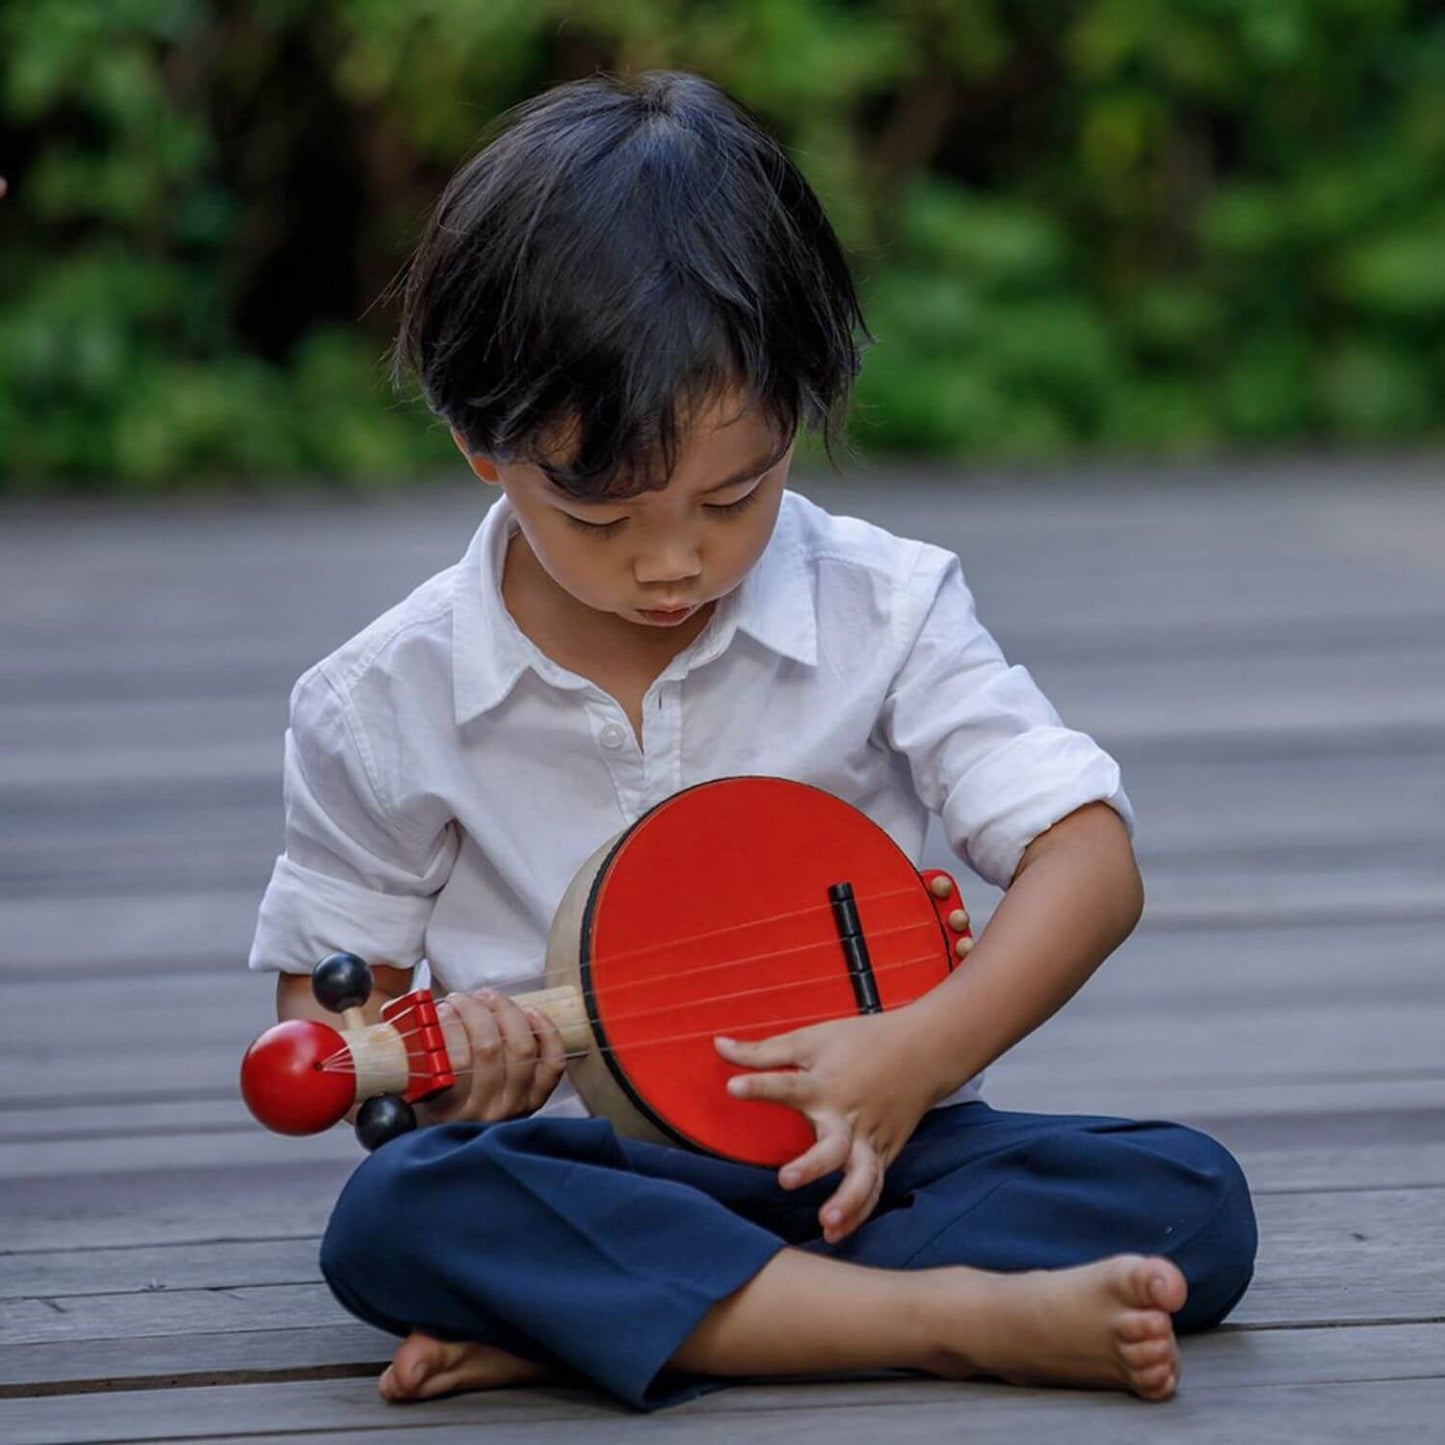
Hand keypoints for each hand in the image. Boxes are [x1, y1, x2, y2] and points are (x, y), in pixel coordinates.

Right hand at [419, 989, 565, 1124]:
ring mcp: (516, 1105)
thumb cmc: (433, 1097)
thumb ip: (406, 1050)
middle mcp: (486, 1111)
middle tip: (462, 998)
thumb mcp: (410, 1082)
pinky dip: (547, 1032)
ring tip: (488, 998)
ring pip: (522, 1049)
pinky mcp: (538, 1097)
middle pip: (489, 1048)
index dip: (451, 1026)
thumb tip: (399, 1011)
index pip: (455, 1062)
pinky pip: (553, 1062)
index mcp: (450, 1110)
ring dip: (506, 1012)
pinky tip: (529, 1013)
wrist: (461, 1133)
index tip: (442, 1008)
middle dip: (475, 1011)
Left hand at [714, 1008, 934, 1244]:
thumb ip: (764, 1051)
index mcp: (826, 1083)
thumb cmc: (862, 1041)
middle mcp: (848, 1115)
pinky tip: (836, 1232)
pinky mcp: (884, 1152)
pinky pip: (874, 1186)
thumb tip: (719, 1047)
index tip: (732, 1087)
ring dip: (847, 1201)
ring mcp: (870, 1138)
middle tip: (787, 1179)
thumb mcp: (811, 1039)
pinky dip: (860, 1210)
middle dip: (813, 1165)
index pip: (789, 1085)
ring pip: (863, 1175)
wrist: (924, 1050)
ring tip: (826, 1222)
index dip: (760, 1086)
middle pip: (834, 1145)